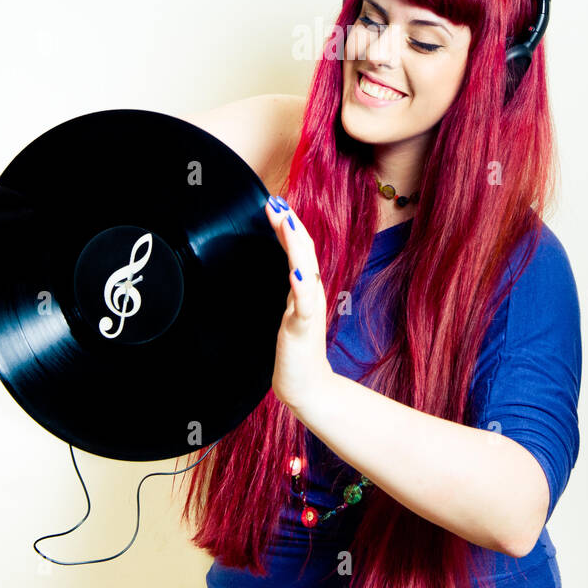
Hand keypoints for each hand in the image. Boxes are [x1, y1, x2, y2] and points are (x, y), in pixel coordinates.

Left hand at [264, 195, 334, 416]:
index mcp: (307, 287)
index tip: (275, 203)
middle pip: (305, 252)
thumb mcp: (292, 309)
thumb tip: (289, 267)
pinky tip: (296, 274)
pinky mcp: (304, 330)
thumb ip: (293, 287)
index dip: (289, 225)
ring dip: (297, 246)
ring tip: (287, 224)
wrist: (308, 385)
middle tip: (277, 202)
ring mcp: (309, 311)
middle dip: (291, 226)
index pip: (300, 248)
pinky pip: (304, 306)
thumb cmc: (297, 348)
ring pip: (307, 271)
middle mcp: (311, 293)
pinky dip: (302, 288)